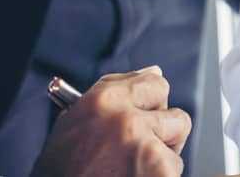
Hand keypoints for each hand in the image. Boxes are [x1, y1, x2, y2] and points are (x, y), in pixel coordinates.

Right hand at [30, 67, 190, 176]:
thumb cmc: (63, 171)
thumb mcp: (73, 126)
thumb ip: (113, 95)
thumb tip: (152, 72)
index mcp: (102, 101)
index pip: (154, 81)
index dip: (152, 102)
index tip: (149, 112)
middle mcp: (125, 120)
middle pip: (173, 111)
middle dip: (163, 130)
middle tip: (139, 151)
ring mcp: (144, 147)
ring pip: (176, 141)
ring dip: (162, 155)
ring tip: (130, 169)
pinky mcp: (159, 172)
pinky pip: (174, 167)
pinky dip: (160, 176)